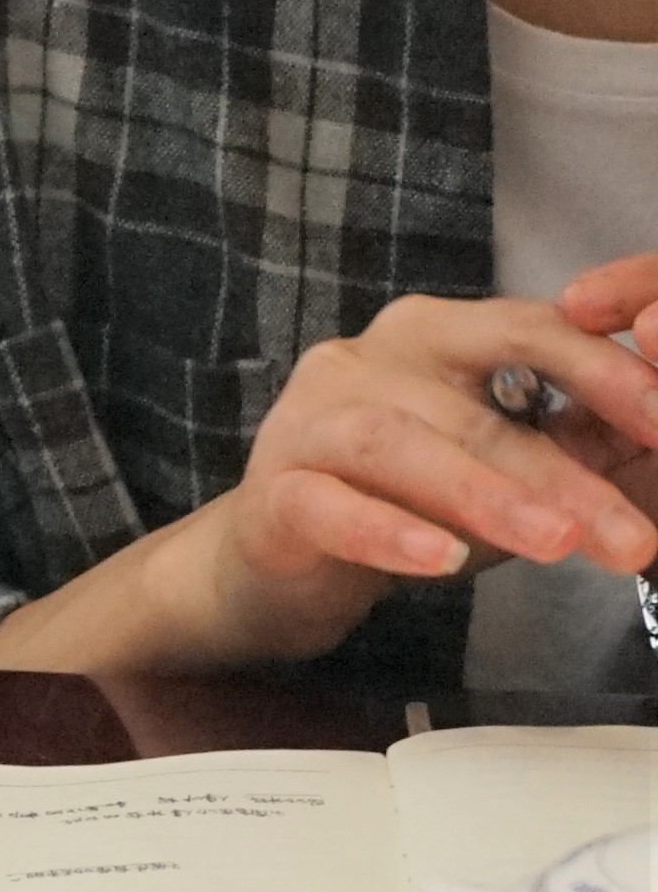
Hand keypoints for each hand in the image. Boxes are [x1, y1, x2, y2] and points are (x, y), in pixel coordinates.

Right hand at [9, 267, 657, 672]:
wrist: (276, 564)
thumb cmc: (402, 501)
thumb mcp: (505, 465)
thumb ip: (580, 440)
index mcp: (431, 337)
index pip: (529, 328)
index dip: (605, 371)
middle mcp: (362, 362)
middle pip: (475, 406)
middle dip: (564, 475)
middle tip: (631, 538)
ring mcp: (307, 423)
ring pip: (398, 446)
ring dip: (483, 495)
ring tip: (552, 545)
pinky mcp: (270, 494)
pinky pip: (326, 505)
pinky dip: (386, 532)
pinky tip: (439, 562)